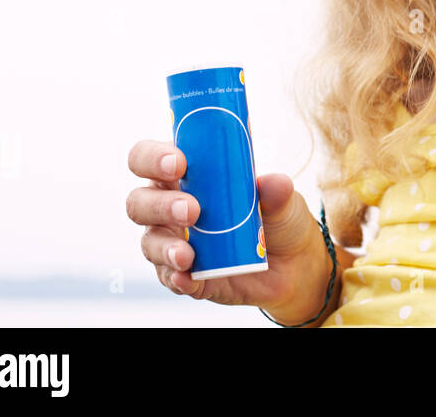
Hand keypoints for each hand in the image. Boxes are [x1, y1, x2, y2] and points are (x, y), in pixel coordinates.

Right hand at [126, 139, 332, 323]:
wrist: (295, 264)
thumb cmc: (278, 217)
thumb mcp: (283, 200)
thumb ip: (276, 190)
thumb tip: (273, 182)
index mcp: (186, 176)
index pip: (149, 158)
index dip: (153, 157)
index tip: (178, 163)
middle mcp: (170, 208)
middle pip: (139, 202)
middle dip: (159, 204)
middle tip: (191, 209)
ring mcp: (175, 244)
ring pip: (150, 242)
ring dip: (165, 246)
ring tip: (187, 253)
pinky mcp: (187, 275)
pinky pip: (170, 278)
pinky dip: (176, 277)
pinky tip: (187, 277)